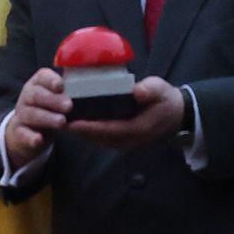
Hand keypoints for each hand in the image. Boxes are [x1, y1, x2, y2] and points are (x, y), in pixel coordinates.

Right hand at [1, 68, 70, 172]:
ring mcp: (22, 115)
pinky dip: (31, 137)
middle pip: (37, 95)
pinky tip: (39, 139)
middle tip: (69, 106)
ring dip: (47, 118)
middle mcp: (28, 97)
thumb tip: (93, 92)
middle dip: (53, 100)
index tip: (61, 86)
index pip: (42, 77)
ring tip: (62, 122)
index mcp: (38, 84)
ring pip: (31, 114)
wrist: (25, 131)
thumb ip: (69, 94)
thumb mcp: (56, 99)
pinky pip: (23, 134)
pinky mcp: (19, 133)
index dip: (51, 80)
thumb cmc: (48, 110)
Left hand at [69, 74, 188, 143]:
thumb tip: (137, 92)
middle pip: (98, 138)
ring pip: (97, 140)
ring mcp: (124, 142)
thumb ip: (149, 91)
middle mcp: (128, 140)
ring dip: (80, 133)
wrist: (176, 114)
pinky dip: (87, 132)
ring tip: (61, 121)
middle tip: (57, 121)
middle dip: (78, 131)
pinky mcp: (121, 140)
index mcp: (137, 129)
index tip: (71, 123)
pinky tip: (75, 123)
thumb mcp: (161, 90)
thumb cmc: (166, 99)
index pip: (108, 130)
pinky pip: (101, 138)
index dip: (89, 128)